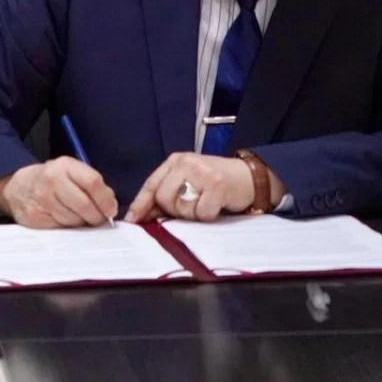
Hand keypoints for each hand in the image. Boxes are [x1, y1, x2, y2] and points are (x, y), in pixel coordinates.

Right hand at [0, 157, 118, 227]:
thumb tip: (110, 207)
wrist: (18, 186)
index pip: (92, 182)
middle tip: (98, 220)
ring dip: (80, 223)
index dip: (106, 200)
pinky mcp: (34, 216)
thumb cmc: (52, 181)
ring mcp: (41, 198)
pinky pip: (59, 228)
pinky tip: (62, 219)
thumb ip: (92, 185)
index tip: (111, 211)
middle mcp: (51, 179)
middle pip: (84, 204)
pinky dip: (65, 227)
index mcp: (65, 165)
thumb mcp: (71, 172)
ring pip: (73, 220)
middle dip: (96, 216)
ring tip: (76, 216)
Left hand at [126, 152, 256, 222]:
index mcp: (175, 161)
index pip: (151, 184)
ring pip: (182, 208)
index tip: (132, 220)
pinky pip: (202, 213)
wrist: (249, 176)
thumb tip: (143, 216)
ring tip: (205, 203)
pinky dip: (208, 216)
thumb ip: (168, 194)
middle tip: (191, 207)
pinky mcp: (217, 186)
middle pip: (163, 198)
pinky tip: (216, 205)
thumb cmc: (215, 183)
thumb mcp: (189, 181)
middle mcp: (186, 163)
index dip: (140, 204)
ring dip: (193, 214)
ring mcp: (202, 173)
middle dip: (174, 211)